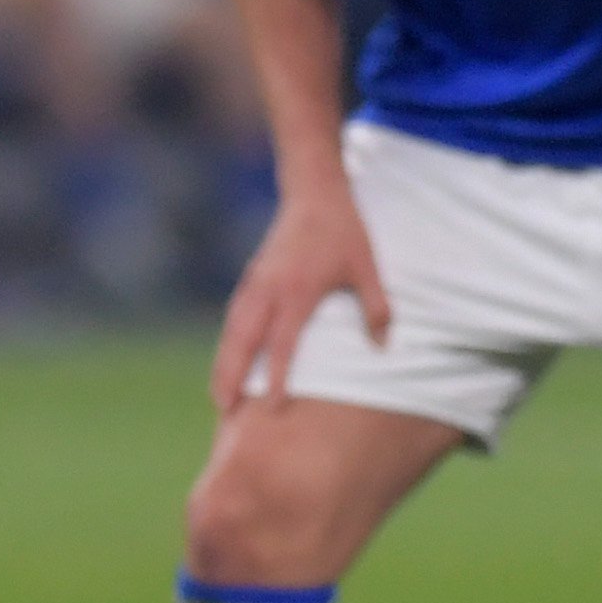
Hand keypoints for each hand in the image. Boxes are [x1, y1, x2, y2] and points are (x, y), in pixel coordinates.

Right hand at [211, 184, 389, 413]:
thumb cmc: (342, 230)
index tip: (272, 405)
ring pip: (232, 331)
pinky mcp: (251, 278)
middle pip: (242, 341)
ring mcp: (255, 283)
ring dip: (223, 364)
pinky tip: (227, 361)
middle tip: (224, 410)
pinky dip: (227, 344)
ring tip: (219, 396)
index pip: (283, 342)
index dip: (277, 376)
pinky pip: (233, 318)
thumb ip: (376, 307)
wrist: (313, 192)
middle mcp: (270, 290)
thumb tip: (382, 345)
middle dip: (230, 377)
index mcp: (298, 291)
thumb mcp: (367, 266)